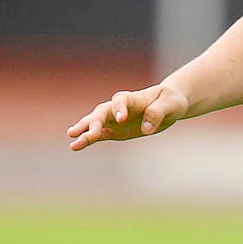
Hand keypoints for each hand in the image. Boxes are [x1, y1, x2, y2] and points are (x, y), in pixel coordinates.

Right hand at [67, 84, 188, 149]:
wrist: (169, 105)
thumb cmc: (171, 101)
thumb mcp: (171, 105)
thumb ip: (158, 113)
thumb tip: (146, 129)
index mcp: (133, 98)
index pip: (121, 101)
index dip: (119, 109)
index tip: (121, 119)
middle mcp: (120, 107)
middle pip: (102, 112)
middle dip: (94, 122)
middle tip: (87, 132)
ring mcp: (115, 119)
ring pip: (96, 123)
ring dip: (85, 130)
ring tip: (72, 139)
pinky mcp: (115, 130)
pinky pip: (100, 135)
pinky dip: (89, 139)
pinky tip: (76, 145)